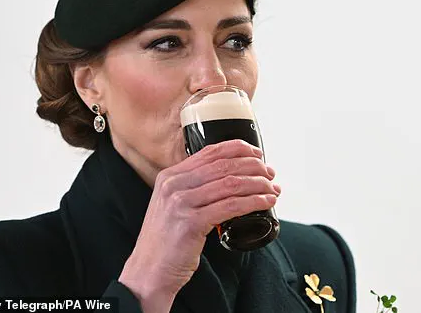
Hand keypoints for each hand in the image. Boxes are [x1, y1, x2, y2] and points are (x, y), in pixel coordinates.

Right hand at [118, 139, 279, 311]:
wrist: (148, 272)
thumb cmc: (166, 241)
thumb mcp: (172, 205)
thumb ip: (192, 188)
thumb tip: (228, 178)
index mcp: (170, 176)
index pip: (210, 152)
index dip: (238, 148)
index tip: (257, 153)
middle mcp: (173, 184)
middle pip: (223, 165)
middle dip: (253, 167)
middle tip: (270, 174)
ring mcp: (180, 203)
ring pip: (230, 184)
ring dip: (258, 184)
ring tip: (272, 188)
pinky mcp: (191, 223)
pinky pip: (231, 207)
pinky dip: (253, 202)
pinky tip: (265, 202)